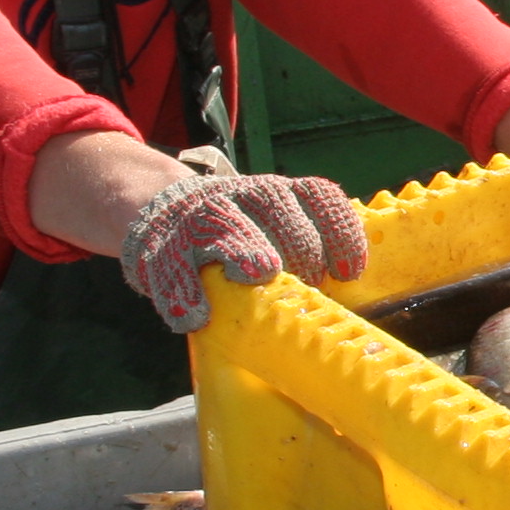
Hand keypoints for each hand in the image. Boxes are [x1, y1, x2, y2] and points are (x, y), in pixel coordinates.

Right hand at [117, 162, 368, 333]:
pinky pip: (170, 265)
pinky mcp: (161, 245)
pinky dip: (181, 291)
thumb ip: (306, 260)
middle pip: (274, 203)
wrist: (164, 210)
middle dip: (296, 243)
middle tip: (307, 284)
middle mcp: (243, 196)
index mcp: (279, 194)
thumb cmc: (240, 236)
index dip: (338, 229)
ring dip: (244, 247)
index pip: (317, 195)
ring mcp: (200, 216)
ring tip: (258, 274)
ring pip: (224, 223)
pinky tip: (195, 316)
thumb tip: (342, 309)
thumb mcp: (273, 232)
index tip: (348, 272)